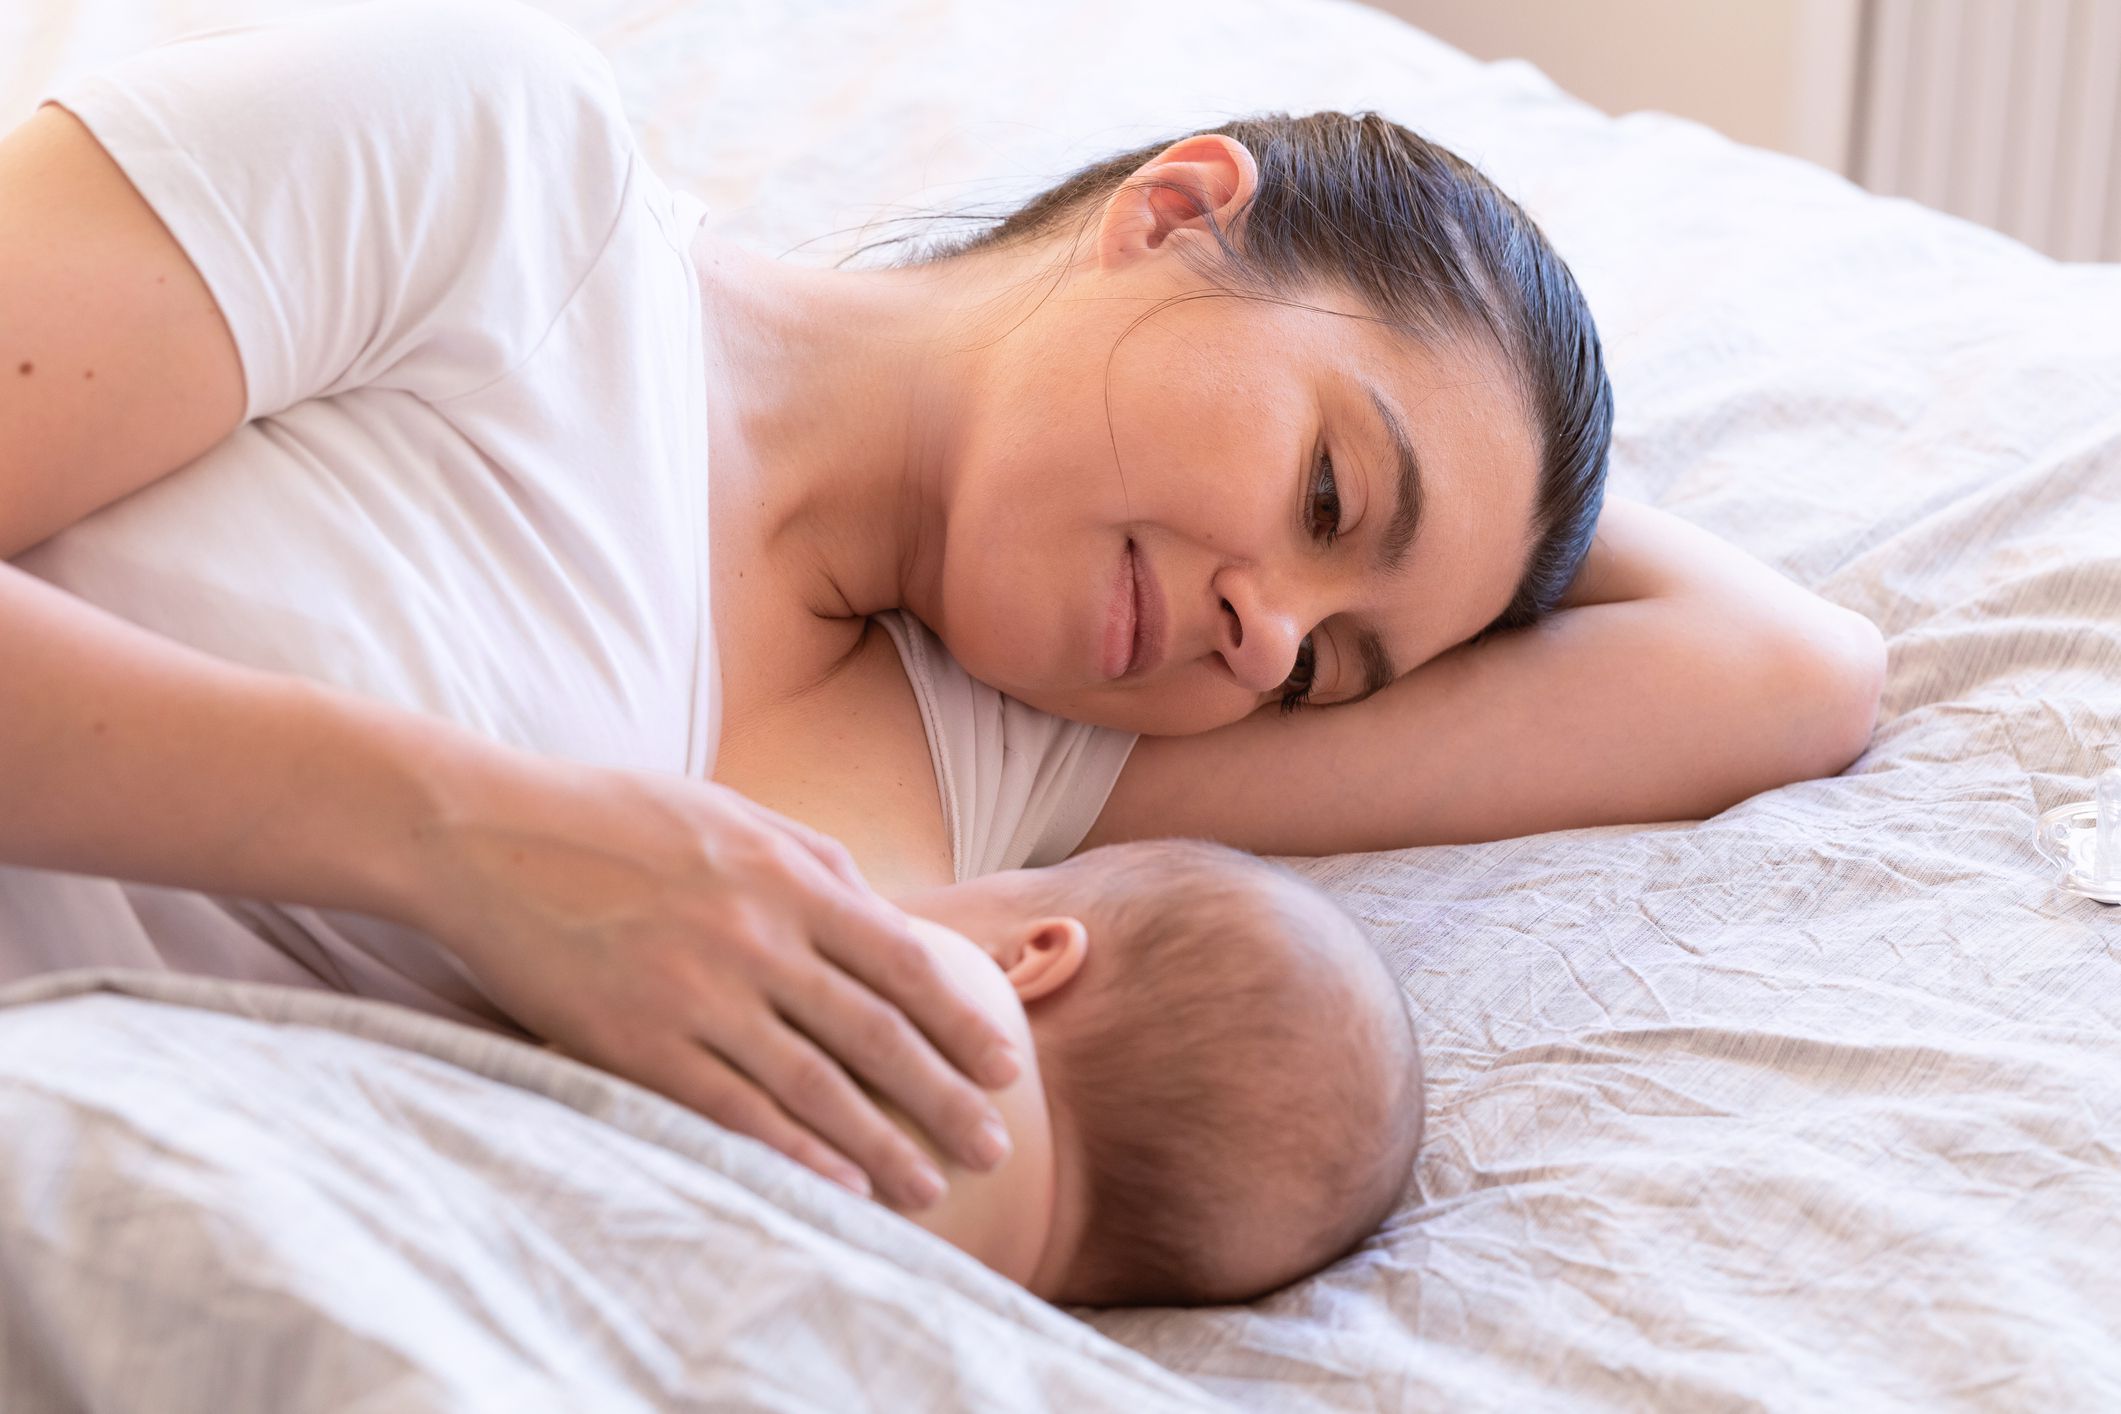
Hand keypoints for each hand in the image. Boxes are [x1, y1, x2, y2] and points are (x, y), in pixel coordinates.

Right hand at [405, 756, 1019, 1208]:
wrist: (488, 835)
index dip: (960, 1021)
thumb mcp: (732, 812)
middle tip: (992, 1148)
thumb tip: (886, 912)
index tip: (1003, 1065)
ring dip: (879, 1144)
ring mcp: (698, 995)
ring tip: (926, 1188)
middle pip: (875, 1034)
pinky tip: (836, 1186)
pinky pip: (731, 1109)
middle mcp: (757, 939)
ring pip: (813, 1085)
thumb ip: (816, 860)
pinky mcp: (638, 1042)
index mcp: (787, 878)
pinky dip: (791, 1152)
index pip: (903, 963)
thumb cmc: (614, 819)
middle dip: (945, 1096)